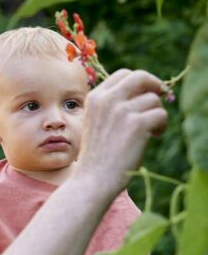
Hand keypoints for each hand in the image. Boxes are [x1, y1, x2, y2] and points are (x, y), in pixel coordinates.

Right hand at [75, 69, 166, 193]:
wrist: (93, 179)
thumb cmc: (95, 156)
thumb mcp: (95, 123)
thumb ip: (112, 107)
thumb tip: (142, 95)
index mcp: (95, 98)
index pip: (122, 75)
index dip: (138, 82)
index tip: (144, 92)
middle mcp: (107, 100)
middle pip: (140, 76)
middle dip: (154, 85)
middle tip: (160, 96)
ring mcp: (122, 111)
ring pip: (153, 99)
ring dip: (156, 113)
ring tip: (151, 130)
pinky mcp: (138, 124)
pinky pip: (161, 114)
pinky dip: (161, 126)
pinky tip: (153, 136)